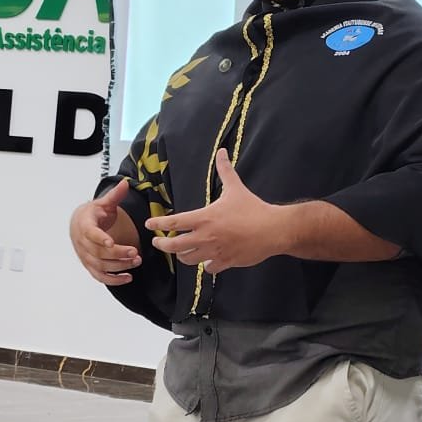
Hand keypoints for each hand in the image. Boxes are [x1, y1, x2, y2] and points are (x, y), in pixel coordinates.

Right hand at [69, 179, 141, 286]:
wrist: (79, 224)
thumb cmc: (92, 214)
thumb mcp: (103, 203)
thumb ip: (115, 195)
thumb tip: (125, 183)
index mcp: (84, 224)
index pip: (90, 233)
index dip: (100, 238)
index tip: (111, 243)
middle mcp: (82, 242)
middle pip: (98, 252)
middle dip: (118, 254)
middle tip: (135, 253)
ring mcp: (85, 256)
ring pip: (100, 266)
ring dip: (119, 266)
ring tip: (136, 261)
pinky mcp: (89, 265)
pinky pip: (100, 276)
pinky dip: (113, 280)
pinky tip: (128, 277)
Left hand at [144, 150, 285, 273]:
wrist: (273, 230)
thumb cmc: (253, 208)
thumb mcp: (236, 188)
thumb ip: (225, 171)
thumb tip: (222, 152)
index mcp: (204, 218)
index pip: (174, 222)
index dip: (158, 223)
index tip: (149, 225)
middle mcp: (205, 237)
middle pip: (174, 246)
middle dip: (162, 244)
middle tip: (158, 242)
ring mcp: (214, 252)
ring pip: (188, 259)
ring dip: (182, 255)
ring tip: (181, 252)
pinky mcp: (225, 263)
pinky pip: (208, 269)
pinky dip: (205, 266)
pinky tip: (206, 262)